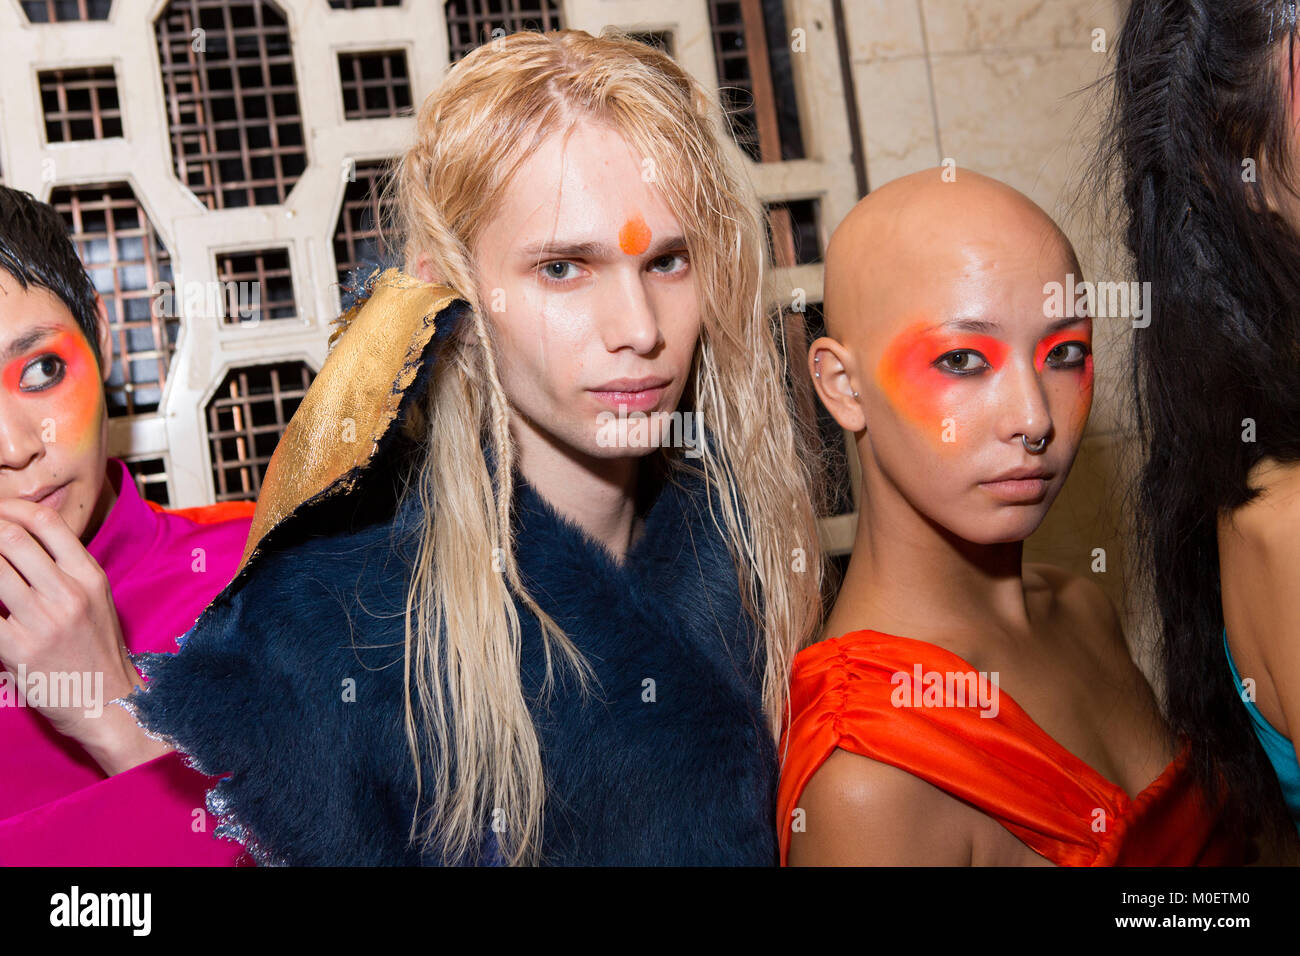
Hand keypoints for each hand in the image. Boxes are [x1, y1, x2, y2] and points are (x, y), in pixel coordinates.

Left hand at [0, 498, 170, 773]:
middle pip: (12, 539)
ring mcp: (42, 622)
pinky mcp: (17, 650)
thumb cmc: (97, 650)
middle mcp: (68, 594)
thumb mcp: (96, 599)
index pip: (47, 523)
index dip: (12, 509)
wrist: (107, 702)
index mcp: (89, 577)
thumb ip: (66, 568)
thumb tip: (21, 539)